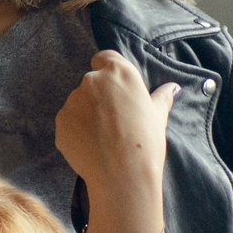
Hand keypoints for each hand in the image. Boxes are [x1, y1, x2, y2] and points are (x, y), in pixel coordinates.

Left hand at [55, 51, 176, 225]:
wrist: (122, 174)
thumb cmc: (145, 141)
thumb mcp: (158, 116)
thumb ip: (161, 97)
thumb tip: (172, 88)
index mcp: (117, 72)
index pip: (104, 58)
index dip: (109, 71)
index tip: (116, 88)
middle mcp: (90, 81)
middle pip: (91, 82)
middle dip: (99, 96)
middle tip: (114, 120)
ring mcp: (71, 102)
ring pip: (78, 103)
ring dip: (87, 114)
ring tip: (104, 137)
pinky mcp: (60, 123)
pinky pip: (69, 123)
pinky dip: (77, 131)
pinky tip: (92, 147)